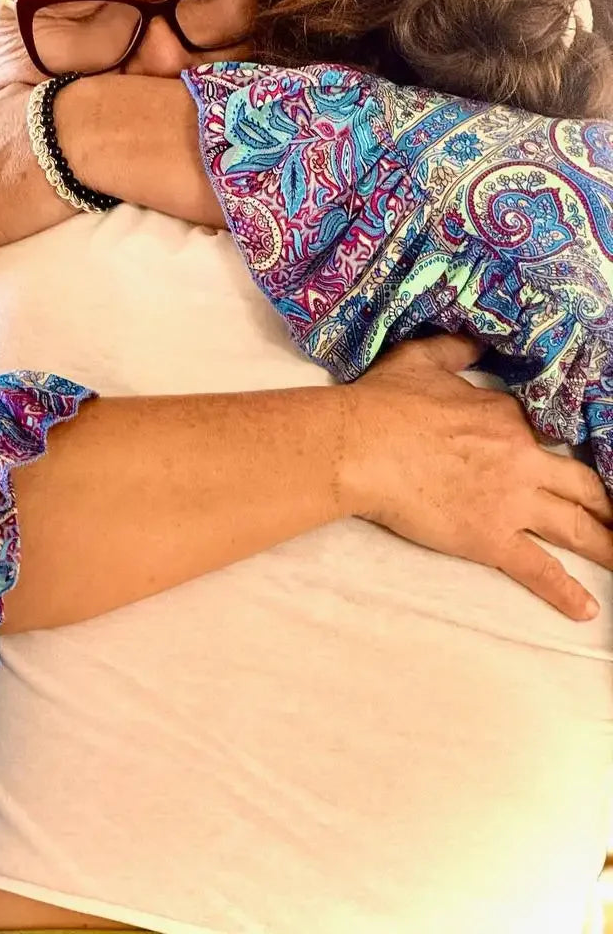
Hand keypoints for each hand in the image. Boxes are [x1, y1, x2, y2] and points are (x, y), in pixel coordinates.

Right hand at [340, 334, 612, 619]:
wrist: (360, 446)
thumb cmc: (384, 402)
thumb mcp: (420, 360)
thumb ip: (454, 350)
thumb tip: (472, 340)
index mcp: (506, 416)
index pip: (544, 434)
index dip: (556, 448)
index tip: (562, 460)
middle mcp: (521, 458)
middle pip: (582, 483)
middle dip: (607, 503)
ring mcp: (511, 501)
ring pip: (575, 526)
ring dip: (605, 546)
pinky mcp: (491, 538)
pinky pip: (538, 569)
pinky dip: (564, 591)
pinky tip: (586, 609)